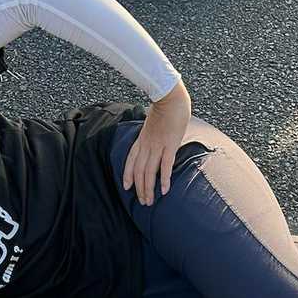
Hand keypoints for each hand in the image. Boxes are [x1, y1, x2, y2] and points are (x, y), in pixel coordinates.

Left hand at [122, 80, 191, 206]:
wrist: (169, 96)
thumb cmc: (165, 105)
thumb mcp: (153, 121)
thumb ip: (153, 131)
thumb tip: (158, 135)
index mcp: (142, 139)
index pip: (131, 160)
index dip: (127, 175)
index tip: (127, 187)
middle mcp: (147, 144)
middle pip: (139, 171)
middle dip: (140, 188)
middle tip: (143, 202)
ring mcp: (157, 145)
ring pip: (149, 172)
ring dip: (149, 188)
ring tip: (150, 201)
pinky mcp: (169, 145)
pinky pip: (165, 165)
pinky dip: (164, 179)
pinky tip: (164, 190)